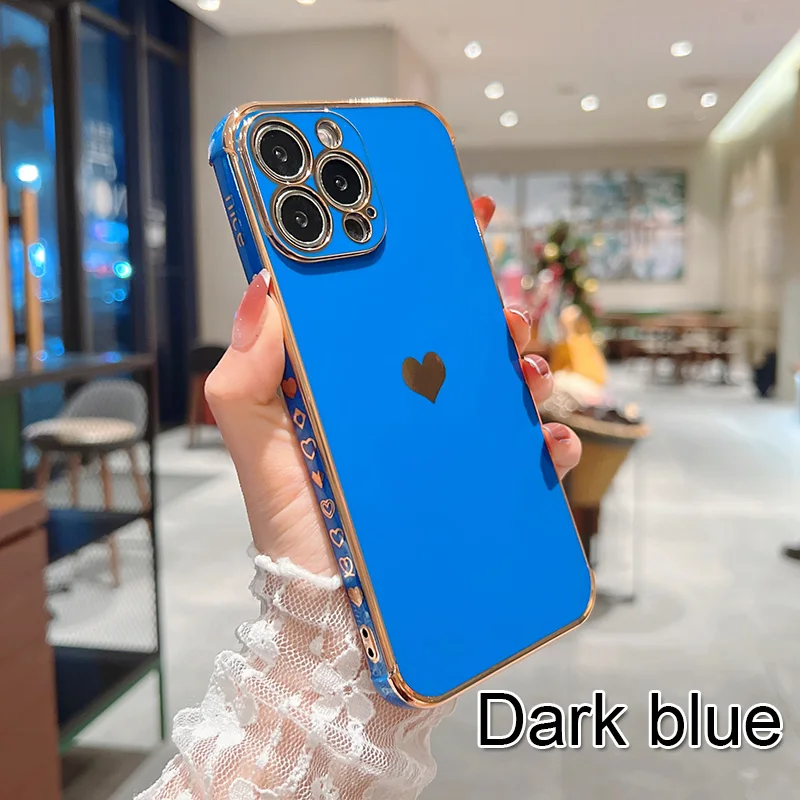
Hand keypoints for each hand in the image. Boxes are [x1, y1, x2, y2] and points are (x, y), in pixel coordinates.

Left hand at [205, 196, 581, 576]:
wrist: (331, 613)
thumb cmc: (294, 522)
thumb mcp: (257, 443)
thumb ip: (246, 373)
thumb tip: (265, 285)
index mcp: (362, 384)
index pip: (396, 310)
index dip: (427, 263)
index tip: (460, 219)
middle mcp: (412, 407)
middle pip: (461, 341)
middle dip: (489, 311)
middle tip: (497, 308)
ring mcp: (451, 447)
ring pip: (504, 388)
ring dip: (527, 366)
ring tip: (523, 369)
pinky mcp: (483, 489)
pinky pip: (531, 456)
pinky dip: (548, 441)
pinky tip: (544, 439)